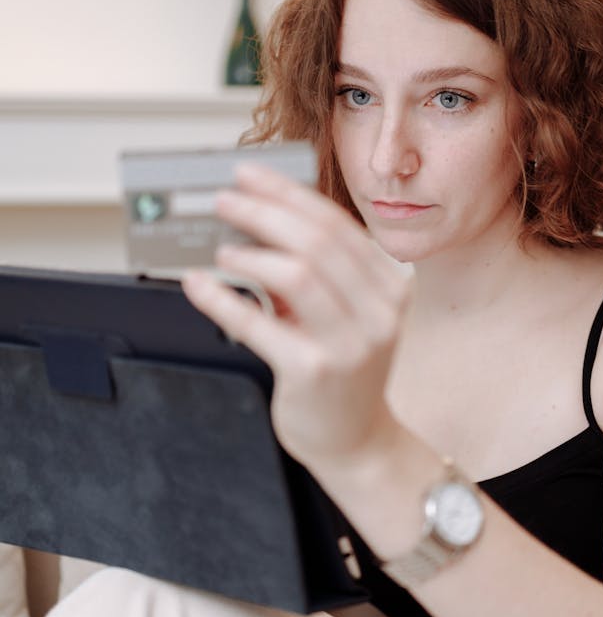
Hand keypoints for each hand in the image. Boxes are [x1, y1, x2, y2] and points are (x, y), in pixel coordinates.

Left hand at [181, 162, 410, 473]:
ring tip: (222, 250)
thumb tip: (254, 224)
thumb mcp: (343, 314)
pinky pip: (260, 324)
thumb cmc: (343, 371)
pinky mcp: (314, 371)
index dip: (287, 194)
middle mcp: (378, 311)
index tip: (249, 176)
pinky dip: (223, 299)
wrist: (356, 440)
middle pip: (316, 241)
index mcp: (388, 287)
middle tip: (224, 202)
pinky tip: (199, 286)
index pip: (335, 225)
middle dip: (263, 213)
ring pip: (297, 274)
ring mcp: (350, 343)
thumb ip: (313, 272)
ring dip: (250, 254)